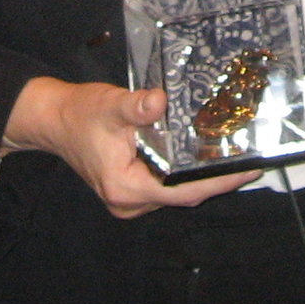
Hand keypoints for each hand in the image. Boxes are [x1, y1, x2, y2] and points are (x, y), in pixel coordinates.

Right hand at [1, 77, 258, 217]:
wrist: (54, 120)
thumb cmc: (81, 114)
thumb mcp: (110, 105)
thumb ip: (137, 106)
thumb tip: (161, 101)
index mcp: (126, 188)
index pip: (182, 191)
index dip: (218, 182)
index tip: (248, 170)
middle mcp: (130, 202)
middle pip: (183, 195)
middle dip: (217, 179)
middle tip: (250, 158)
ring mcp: (130, 199)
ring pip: (176, 192)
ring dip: (202, 177)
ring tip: (235, 156)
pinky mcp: (132, 190)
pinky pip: (166, 186)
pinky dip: (185, 173)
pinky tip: (204, 157)